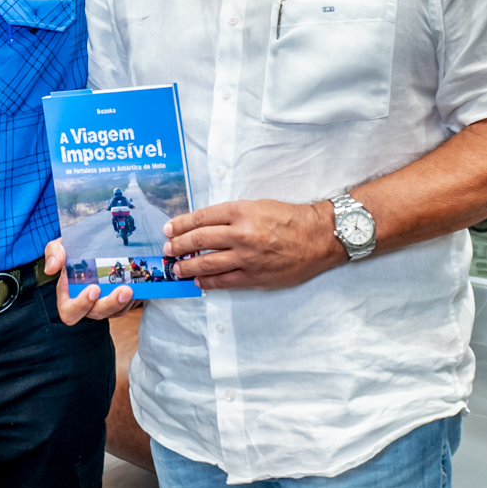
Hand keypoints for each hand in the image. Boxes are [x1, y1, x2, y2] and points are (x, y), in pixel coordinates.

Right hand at [45, 238, 138, 323]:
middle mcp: (88, 306)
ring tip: (133, 287)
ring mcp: (104, 305)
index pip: (71, 311)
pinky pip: (129, 305)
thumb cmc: (69, 253)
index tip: (94, 289)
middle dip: (112, 303)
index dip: (82, 304)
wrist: (87, 250)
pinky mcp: (120, 303)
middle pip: (98, 312)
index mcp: (68, 299)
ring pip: (116, 311)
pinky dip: (135, 298)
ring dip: (126, 302)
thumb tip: (52, 268)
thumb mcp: (57, 248)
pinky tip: (141, 285)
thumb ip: (54, 254)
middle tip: (124, 290)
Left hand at [165, 199, 340, 289]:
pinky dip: (208, 282)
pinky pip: (224, 281)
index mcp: (241, 211)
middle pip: (199, 240)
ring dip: (187, 267)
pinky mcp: (255, 276)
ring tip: (176, 268)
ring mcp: (247, 258)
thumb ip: (231, 215)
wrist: (319, 237)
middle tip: (167, 249)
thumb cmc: (290, 218)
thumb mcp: (258, 205)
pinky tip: (199, 281)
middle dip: (178, 246)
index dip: (181, 224)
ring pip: (207, 264)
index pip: (201, 218)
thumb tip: (204, 225)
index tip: (168, 229)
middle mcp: (241, 234)